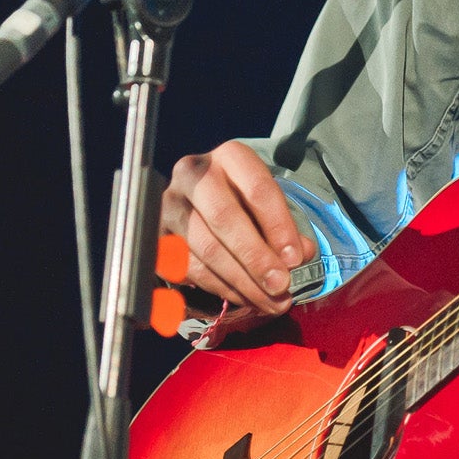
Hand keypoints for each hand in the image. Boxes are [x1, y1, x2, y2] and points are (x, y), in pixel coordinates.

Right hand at [161, 140, 304, 314]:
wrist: (201, 201)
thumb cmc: (244, 203)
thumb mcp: (268, 205)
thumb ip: (286, 229)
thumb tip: (300, 256)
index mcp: (229, 157)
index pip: (257, 189)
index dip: (278, 226)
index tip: (294, 259)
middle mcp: (193, 173)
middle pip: (225, 217)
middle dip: (256, 257)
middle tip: (281, 286)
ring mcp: (170, 204)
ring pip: (206, 247)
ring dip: (242, 281)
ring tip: (269, 302)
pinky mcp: (158, 234)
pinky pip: (189, 267)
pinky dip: (220, 288)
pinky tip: (244, 298)